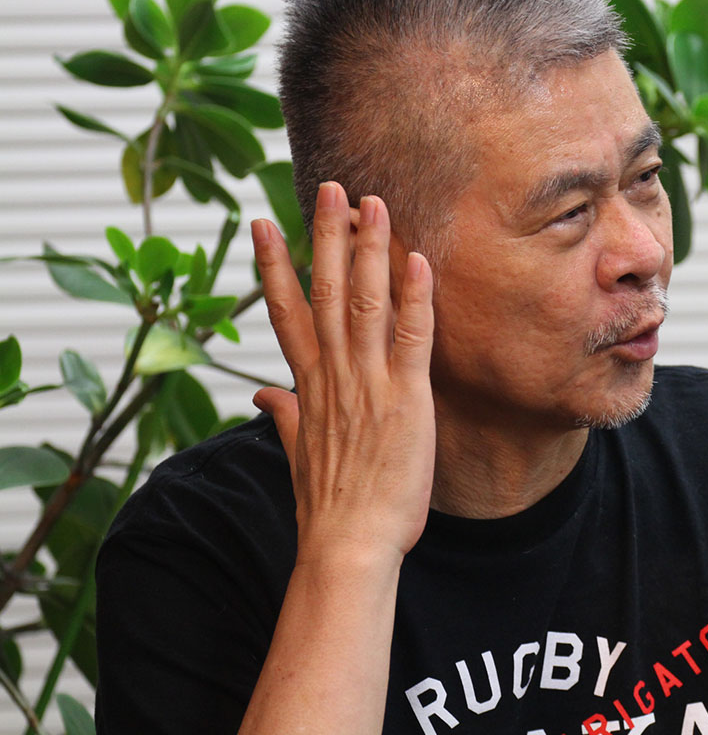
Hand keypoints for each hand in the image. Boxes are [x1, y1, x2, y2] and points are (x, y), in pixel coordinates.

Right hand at [251, 181, 435, 564]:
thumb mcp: (296, 454)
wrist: (348, 546)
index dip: (273, 265)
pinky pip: (412, 337)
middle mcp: (332, 376)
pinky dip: (414, 297)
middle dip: (325, 235)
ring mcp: (368, 384)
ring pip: (363, 301)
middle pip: (323, 291)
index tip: (262, 225)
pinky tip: (417, 260)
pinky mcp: (406, 399)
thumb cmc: (329, 507)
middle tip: (329, 188)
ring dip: (368, 249)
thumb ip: (281, 415)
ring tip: (371, 202)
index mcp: (306, 386)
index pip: (284, 312)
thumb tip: (262, 393)